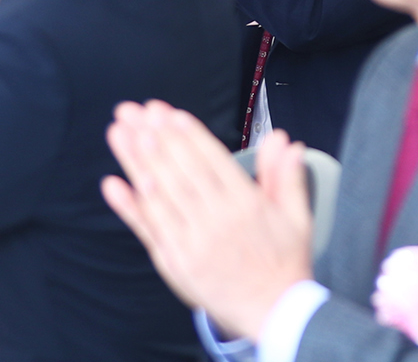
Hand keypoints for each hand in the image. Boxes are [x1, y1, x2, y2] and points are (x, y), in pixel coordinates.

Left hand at [102, 104, 312, 338]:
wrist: (273, 311)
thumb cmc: (284, 261)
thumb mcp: (298, 216)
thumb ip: (288, 176)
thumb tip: (284, 140)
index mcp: (247, 206)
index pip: (211, 161)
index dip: (188, 136)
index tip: (169, 113)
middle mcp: (216, 222)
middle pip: (179, 172)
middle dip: (155, 138)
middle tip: (136, 111)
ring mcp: (191, 242)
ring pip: (158, 195)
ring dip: (136, 161)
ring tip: (121, 133)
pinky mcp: (174, 262)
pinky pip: (147, 229)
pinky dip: (128, 206)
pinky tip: (113, 183)